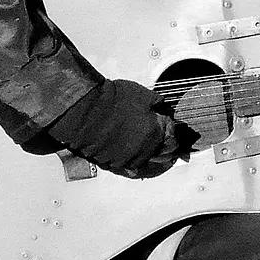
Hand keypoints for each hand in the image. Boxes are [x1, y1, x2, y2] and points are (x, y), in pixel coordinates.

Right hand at [47, 79, 198, 178]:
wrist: (85, 110)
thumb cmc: (112, 100)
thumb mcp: (143, 94)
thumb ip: (157, 104)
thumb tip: (162, 107)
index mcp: (157, 132)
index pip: (173, 140)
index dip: (174, 137)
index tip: (174, 137)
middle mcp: (146, 149)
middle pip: (161, 154)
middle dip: (164, 149)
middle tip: (166, 147)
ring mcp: (128, 158)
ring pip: (144, 161)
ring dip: (146, 155)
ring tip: (143, 148)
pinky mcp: (112, 163)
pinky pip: (126, 165)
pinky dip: (129, 160)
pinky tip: (129, 155)